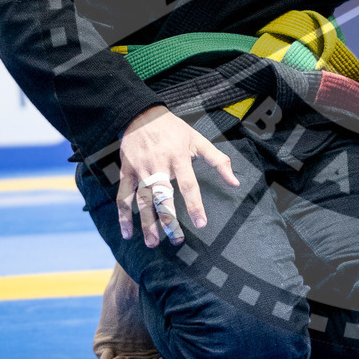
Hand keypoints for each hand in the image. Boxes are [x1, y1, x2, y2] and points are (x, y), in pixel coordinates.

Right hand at [117, 106, 239, 246]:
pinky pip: (123, 197)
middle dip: (168, 219)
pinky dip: (123, 216)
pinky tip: (127, 233)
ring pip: (143, 200)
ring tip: (153, 242)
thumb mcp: (198, 139)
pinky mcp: (127, 172)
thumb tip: (235, 182)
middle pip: (163, 196)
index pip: (188, 185)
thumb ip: (218, 160)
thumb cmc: (173, 129)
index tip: (201, 223)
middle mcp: (158, 165)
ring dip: (147, 223)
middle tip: (176, 240)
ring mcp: (140, 170)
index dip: (195, 205)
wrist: (141, 115)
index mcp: (178, 157)